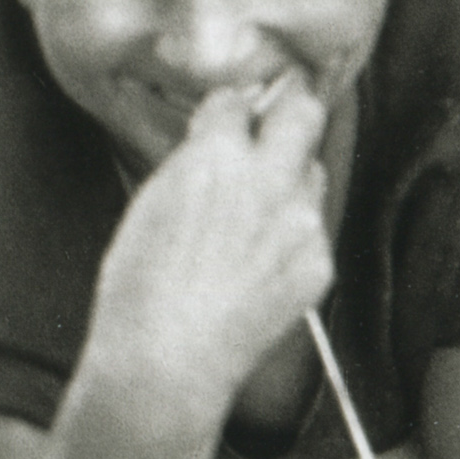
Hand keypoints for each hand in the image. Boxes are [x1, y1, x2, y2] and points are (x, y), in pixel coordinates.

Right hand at [88, 78, 331, 416]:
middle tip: (273, 128)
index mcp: (216, 156)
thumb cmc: (141, 286)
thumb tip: (213, 139)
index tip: (227, 119)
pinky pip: (314, 229)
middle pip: (305, 112)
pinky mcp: (319, 262)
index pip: (237, 100)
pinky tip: (259, 264)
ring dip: (290, 180)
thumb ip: (193, 162)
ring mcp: (301, 222)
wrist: (168, 358)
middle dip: (289, 113)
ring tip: (257, 214)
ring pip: (313, 173)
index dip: (228, 110)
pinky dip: (292, 236)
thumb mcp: (151, 202)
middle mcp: (269, 180)